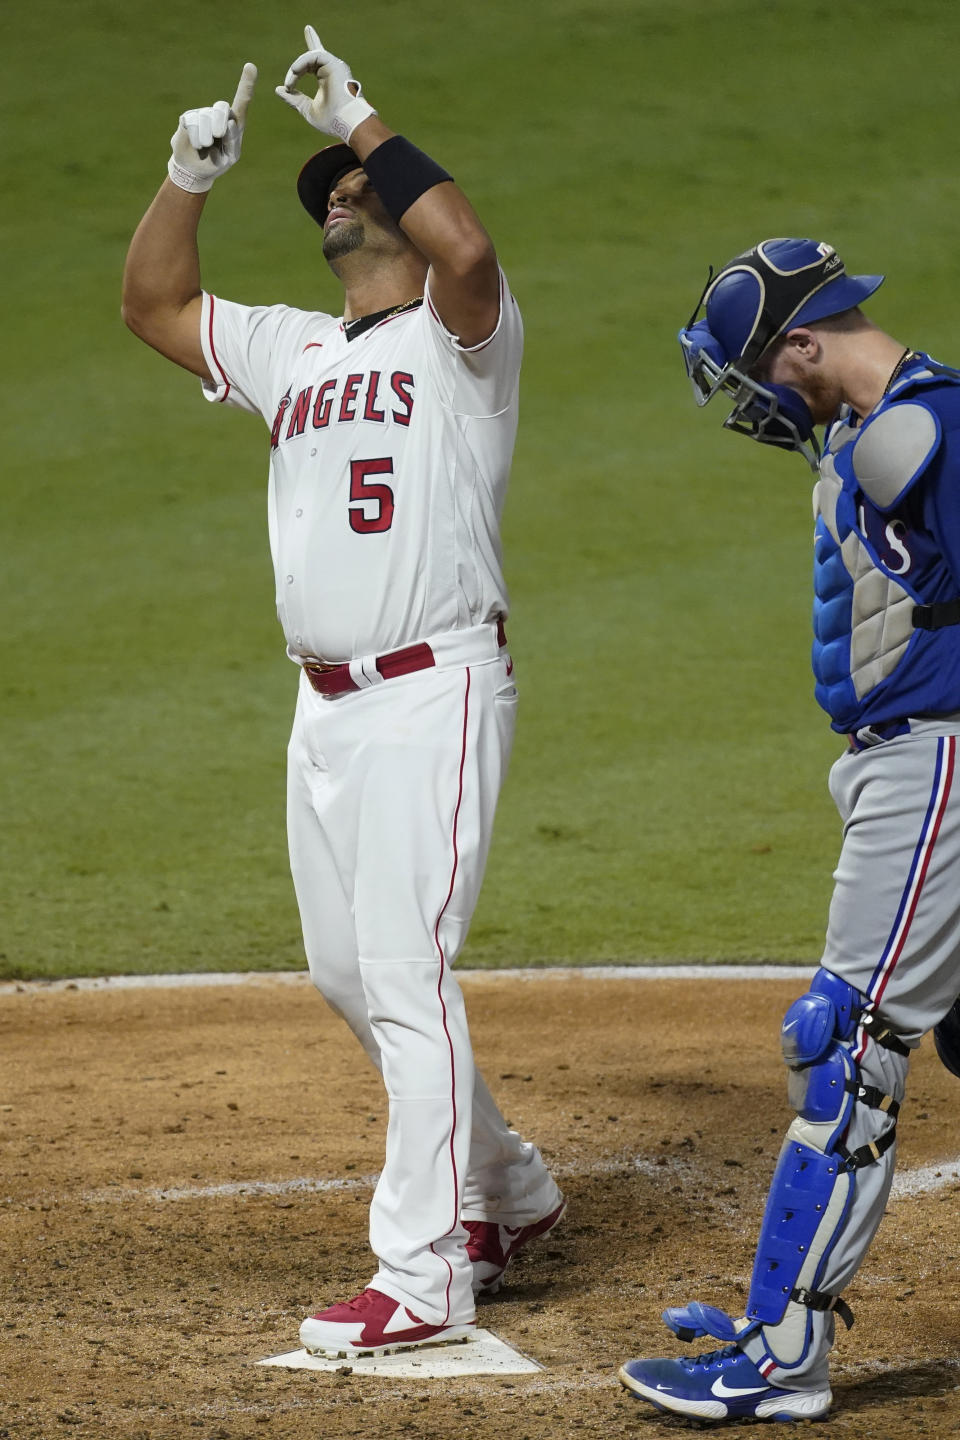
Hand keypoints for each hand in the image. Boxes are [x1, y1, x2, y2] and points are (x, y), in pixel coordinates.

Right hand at [168, 63, 257, 193]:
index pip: (242, 101)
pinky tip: (197, 145)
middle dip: (219, 124)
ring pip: (206, 117)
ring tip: (206, 147)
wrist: (195, 169)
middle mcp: (220, 114)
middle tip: (217, 137)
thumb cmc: (217, 162)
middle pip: (222, 107)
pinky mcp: (189, 117)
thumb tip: (230, 122)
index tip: (250, 66)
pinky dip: (196, 139)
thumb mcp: (229, 156)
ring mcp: (203, 114)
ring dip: (206, 138)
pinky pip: (193, 123)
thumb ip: (233, 141)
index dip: (246, 84)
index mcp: (235, 123)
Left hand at [274, 24, 375, 140]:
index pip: (316, 60)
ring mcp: (334, 65)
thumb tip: (279, 89)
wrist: (346, 123)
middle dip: (298, 62)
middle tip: (289, 84)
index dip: (312, 41)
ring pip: (310, 57)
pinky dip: (301, 64)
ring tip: (290, 83)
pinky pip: (314, 56)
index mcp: (326, 78)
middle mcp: (331, 69)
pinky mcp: (334, 64)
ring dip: (296, 70)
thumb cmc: (331, 120)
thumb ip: (294, 99)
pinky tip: (295, 74)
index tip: (308, 29)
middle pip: (315, 52)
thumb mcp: (307, 109)